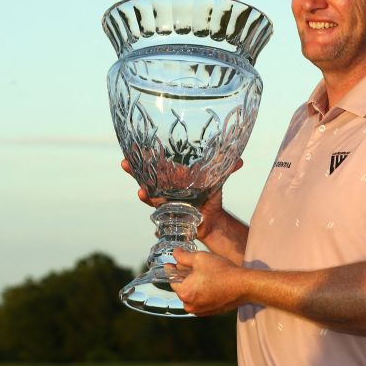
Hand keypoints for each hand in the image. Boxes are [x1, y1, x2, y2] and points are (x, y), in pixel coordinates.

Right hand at [119, 157, 242, 211]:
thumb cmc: (210, 196)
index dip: (143, 155)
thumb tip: (240, 160)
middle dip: (134, 170)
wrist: (212, 219)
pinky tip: (155, 217)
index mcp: (173, 176)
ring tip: (141, 190)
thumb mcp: (216, 180)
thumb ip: (225, 169)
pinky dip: (157, 217)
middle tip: (124, 162)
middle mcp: (165, 187)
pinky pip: (159, 214)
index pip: (155, 163)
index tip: (132, 146)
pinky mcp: (168, 215)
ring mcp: (164, 201)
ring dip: (144, 193)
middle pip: (145, 177)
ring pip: (149, 196)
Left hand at [172, 247, 244, 315]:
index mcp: (184, 293)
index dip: (171, 269)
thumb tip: (175, 254)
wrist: (243, 286)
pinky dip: (202, 293)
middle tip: (191, 266)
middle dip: (184, 277)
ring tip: (203, 274)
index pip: (172, 280)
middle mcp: (190, 305)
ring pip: (191, 295)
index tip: (170, 264)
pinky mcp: (210, 312)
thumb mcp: (199, 258)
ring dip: (194, 285)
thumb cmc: (222, 272)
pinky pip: (200, 300)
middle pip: (181, 288)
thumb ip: (183, 256)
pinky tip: (210, 283)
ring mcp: (200, 311)